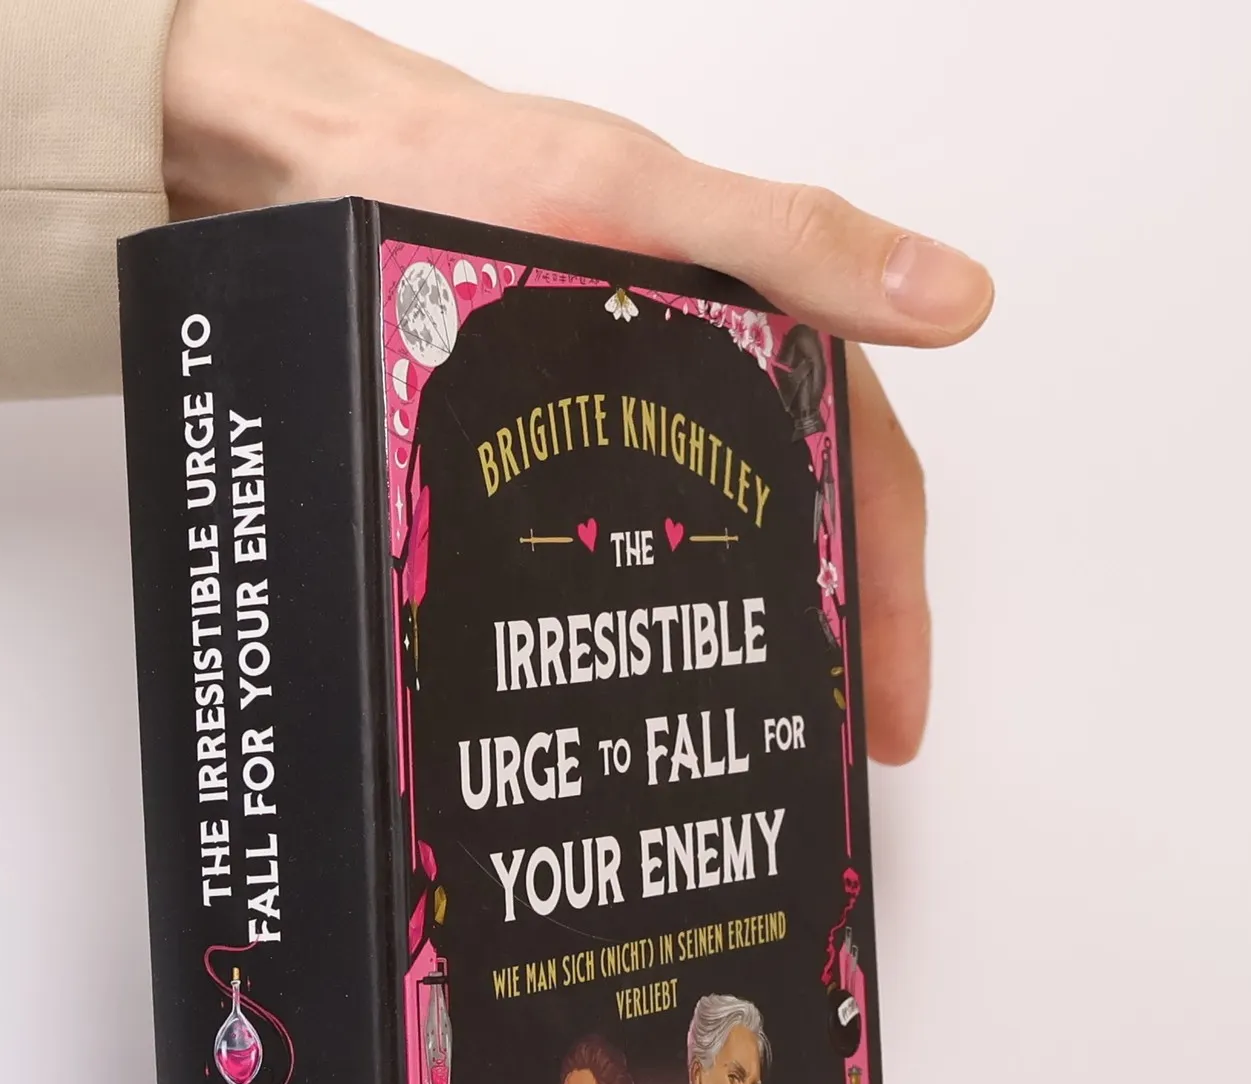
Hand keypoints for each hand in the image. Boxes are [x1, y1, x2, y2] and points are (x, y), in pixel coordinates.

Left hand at [162, 0, 992, 762]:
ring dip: (731, 633)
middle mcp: (694, 380)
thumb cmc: (462, 168)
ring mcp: (616, 421)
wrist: (303, 167)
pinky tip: (619, 669)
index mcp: (752, 323)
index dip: (886, 595)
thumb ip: (789, 246)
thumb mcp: (641, 202)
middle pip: (792, 525)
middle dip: (821, 638)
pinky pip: (610, 543)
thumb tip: (948, 298)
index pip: (860, 474)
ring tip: (732, 730)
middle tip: (823, 748)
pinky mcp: (540, 447)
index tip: (888, 706)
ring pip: (703, 543)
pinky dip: (632, 610)